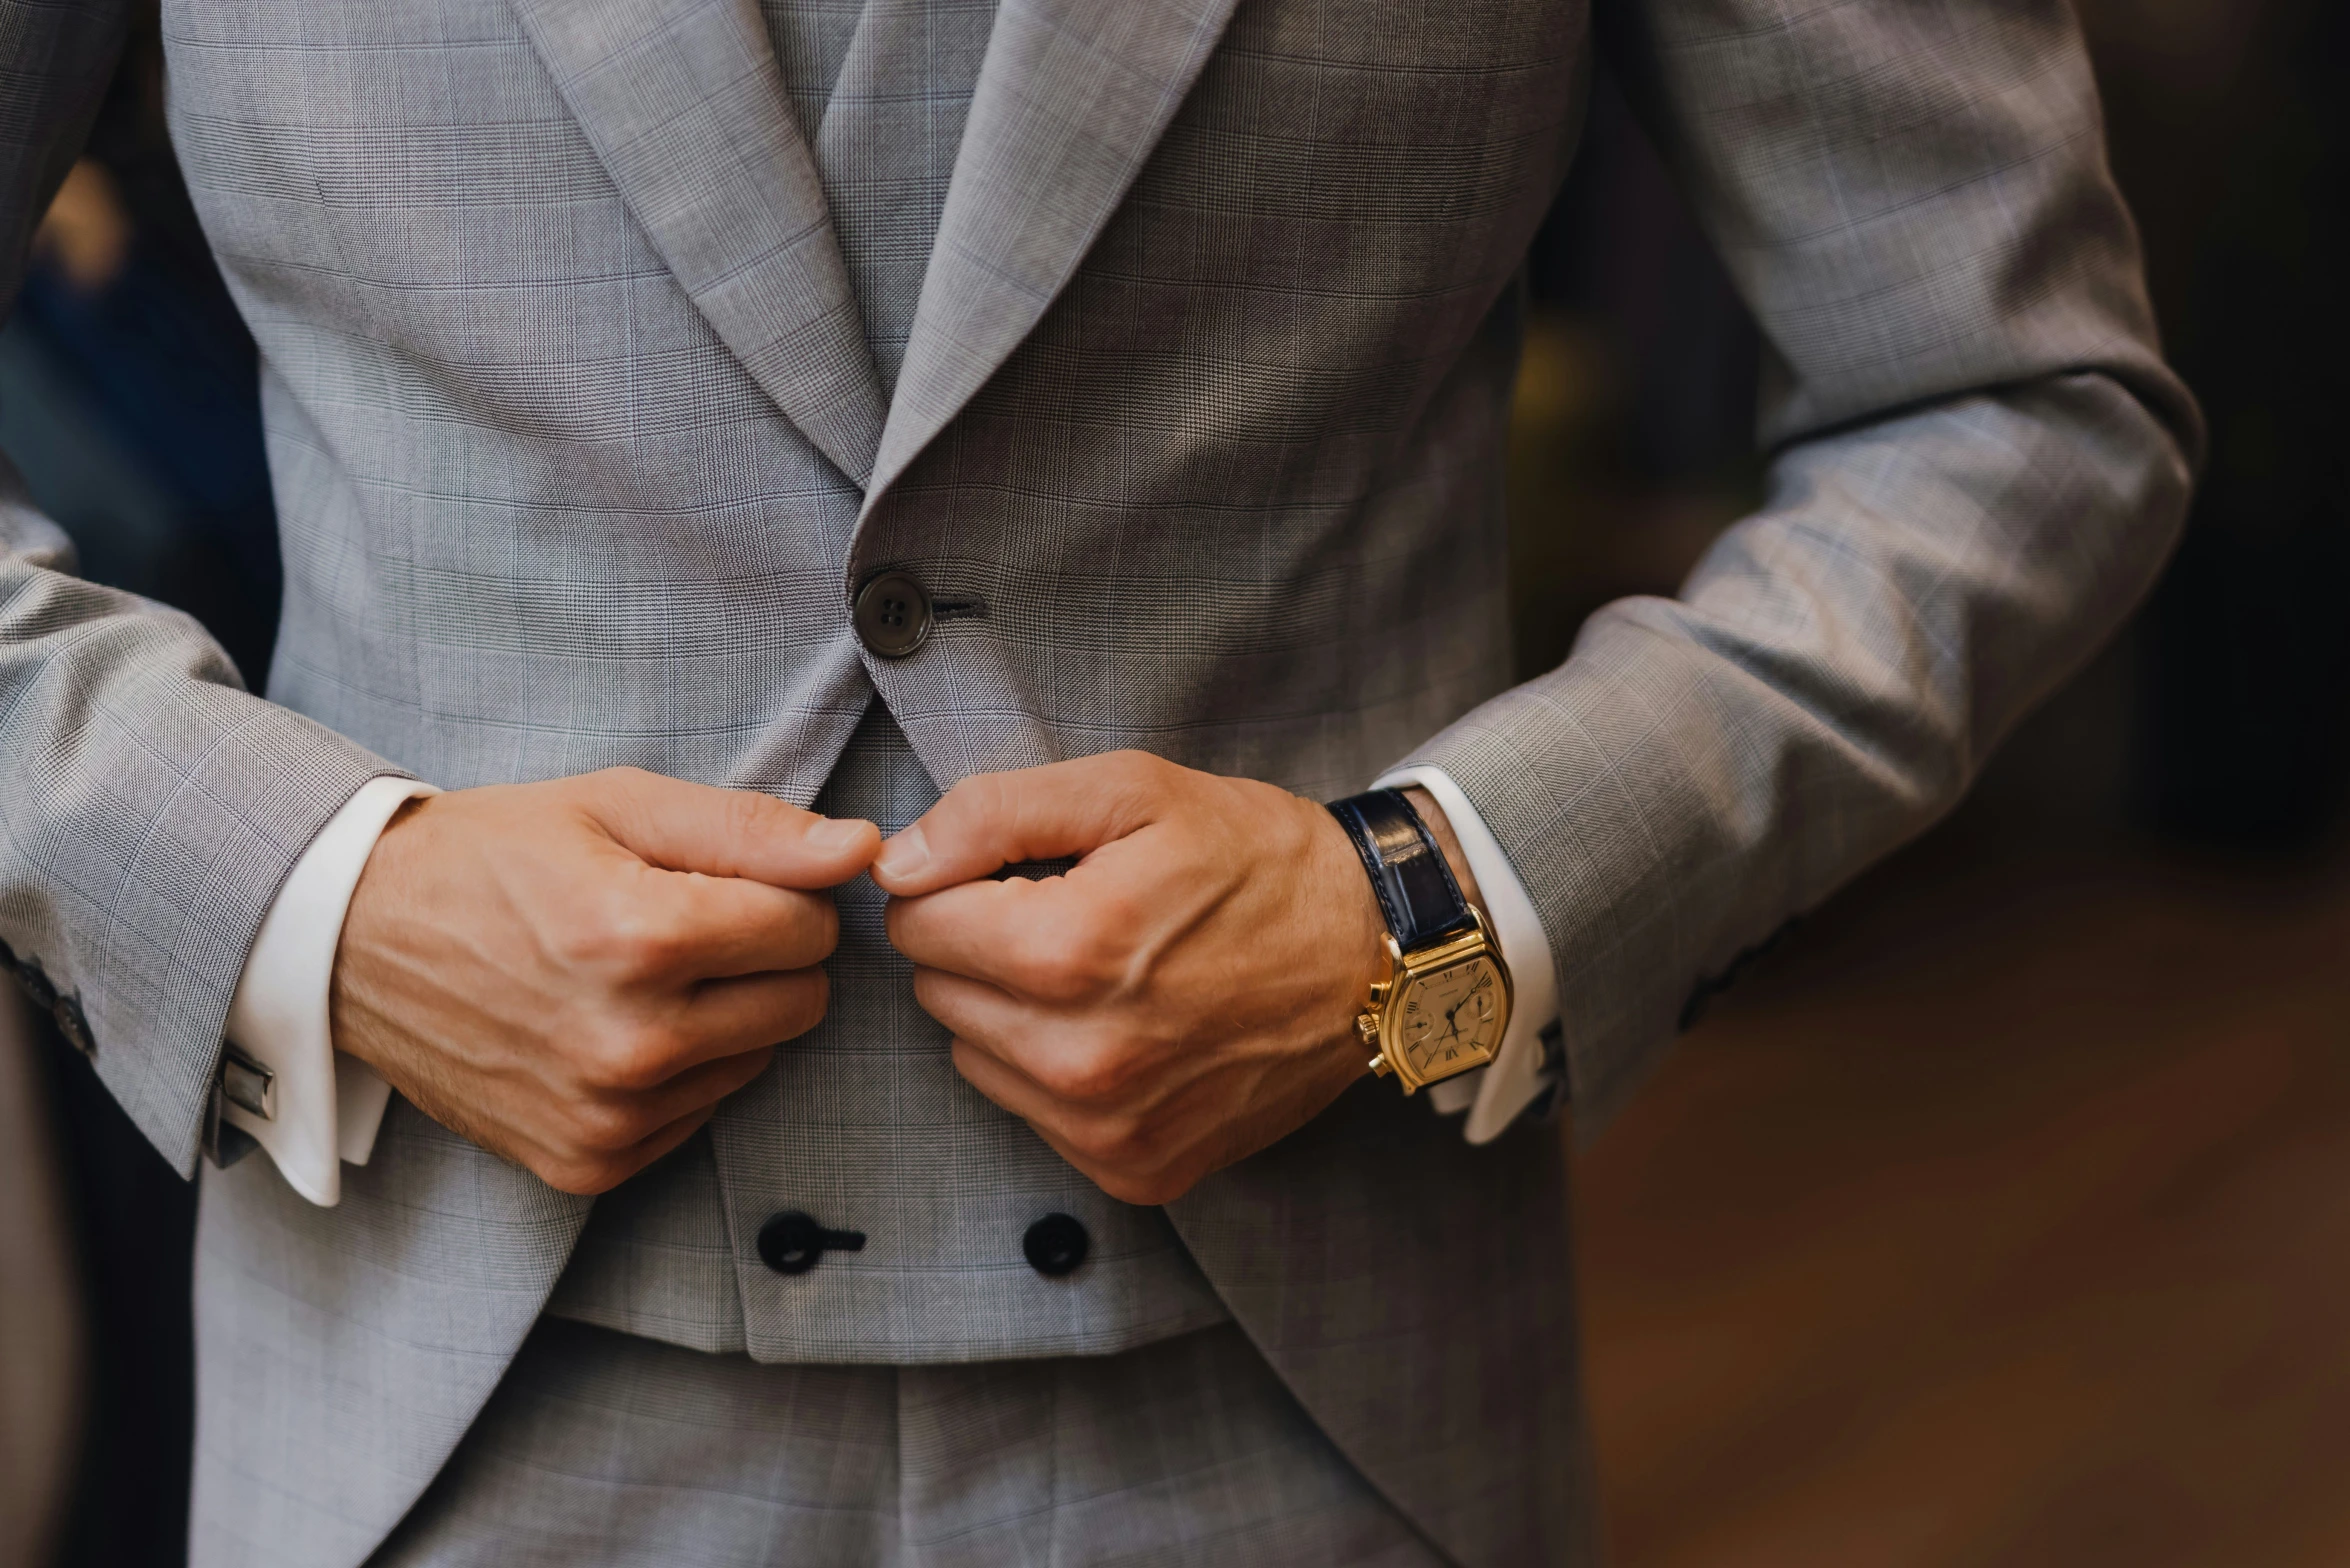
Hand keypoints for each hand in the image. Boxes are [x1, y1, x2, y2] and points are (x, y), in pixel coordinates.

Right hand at [332, 769, 879, 1194]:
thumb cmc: (493, 857)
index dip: (779, 894)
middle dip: (765, 957)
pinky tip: (613, 1027)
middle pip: (801, 1002)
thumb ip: (751, 828)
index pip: (809, 928)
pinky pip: (701, 1116)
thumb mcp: (617, 806)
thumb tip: (859, 850)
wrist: (355, 941)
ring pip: (758, 1061)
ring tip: (638, 975)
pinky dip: (680, 1073)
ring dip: (724, 1016)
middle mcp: (630, 1042)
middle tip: (686, 925)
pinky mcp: (587, 1162)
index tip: (723, 882)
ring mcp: (606, 1114)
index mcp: (641, 939)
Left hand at [873, 754, 1478, 1204]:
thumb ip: (996, 813)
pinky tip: (1131, 1027)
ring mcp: (1109, 1127)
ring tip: (1108, 972)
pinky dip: (1059, 1070)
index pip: (917, 922)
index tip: (1024, 874)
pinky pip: (1033, 1114)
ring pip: (975, 1056)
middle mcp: (1082, 1058)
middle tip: (1074, 916)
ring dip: (1015, 1011)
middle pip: (938, 992)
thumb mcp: (1134, 790)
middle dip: (986, 947)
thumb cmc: (1256, 861)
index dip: (960, 883)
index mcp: (1071, 952)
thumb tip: (896, 863)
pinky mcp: (1135, 1170)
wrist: (1374, 955)